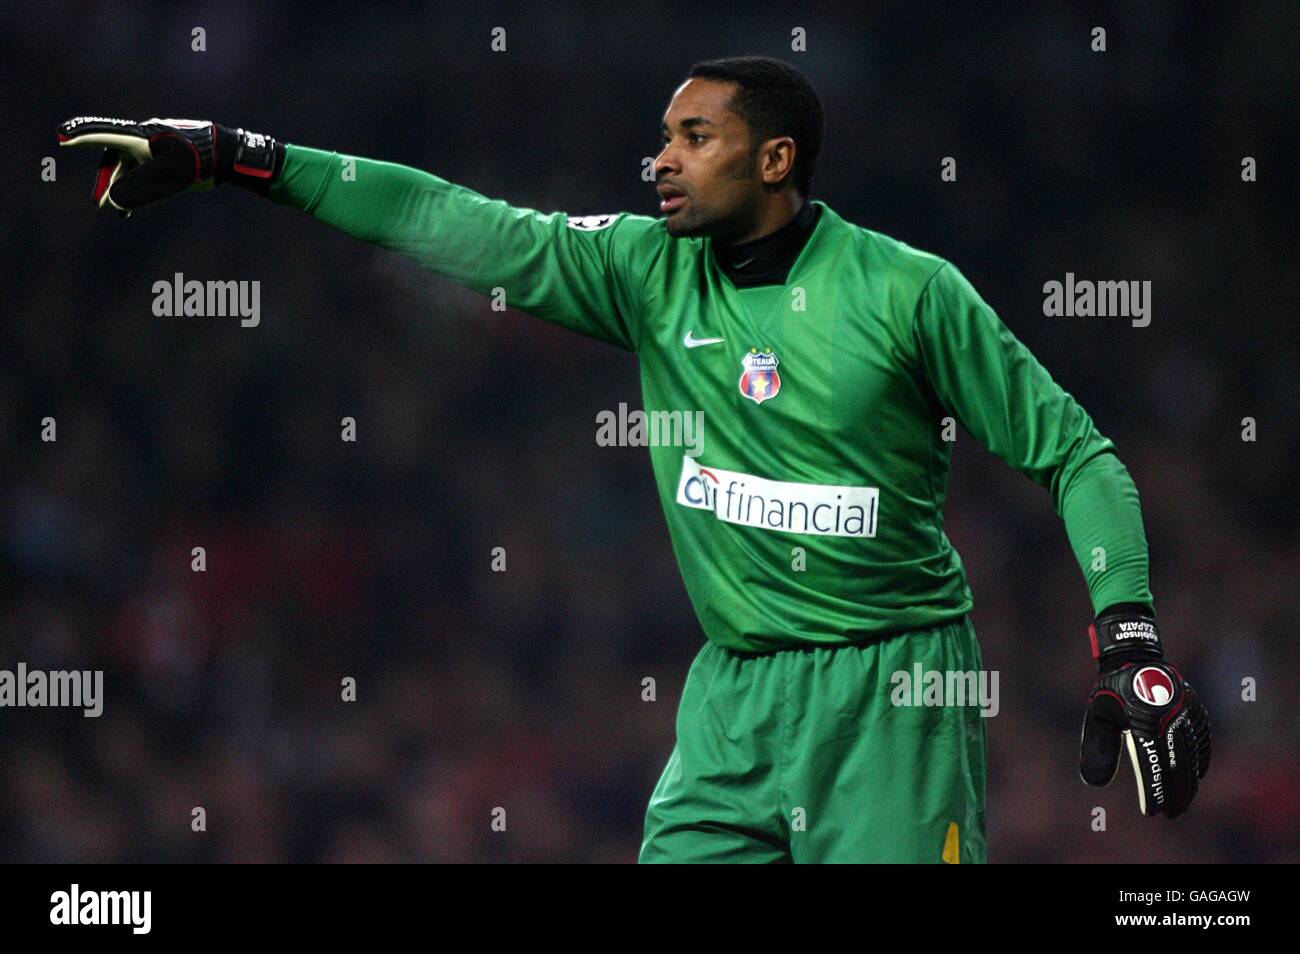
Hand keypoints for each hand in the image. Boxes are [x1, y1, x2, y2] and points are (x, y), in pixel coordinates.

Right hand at [58, 116, 280, 215]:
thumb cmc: (200, 161)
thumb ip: (141, 189)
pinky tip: (130, 209)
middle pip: (115, 159)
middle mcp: (145, 139)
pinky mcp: (164, 160)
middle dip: (107, 182)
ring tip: (118, 212)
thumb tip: (113, 202)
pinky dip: (135, 190)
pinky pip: (142, 174)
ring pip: (129, 169)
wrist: (227, 155)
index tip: (62, 137)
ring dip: (121, 190)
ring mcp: (154, 149)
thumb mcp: (170, 176)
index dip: (82, 136)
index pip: (106, 135)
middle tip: (100, 204)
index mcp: (142, 137)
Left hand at [1079, 609, 1211, 817]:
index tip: (1152, 812)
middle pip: (1177, 765)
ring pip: (1192, 754)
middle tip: (1172, 814)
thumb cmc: (1111, 688)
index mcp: (1143, 722)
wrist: (1133, 654)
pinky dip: (1201, 758)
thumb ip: (1098, 749)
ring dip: (1189, 781)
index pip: (1152, 766)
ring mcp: (1185, 712)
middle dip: (1175, 793)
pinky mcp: (1195, 707)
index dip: (1153, 792)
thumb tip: (1095, 783)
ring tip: (1183, 801)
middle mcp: (1168, 719)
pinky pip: (1201, 737)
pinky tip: (1197, 774)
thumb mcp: (1098, 716)